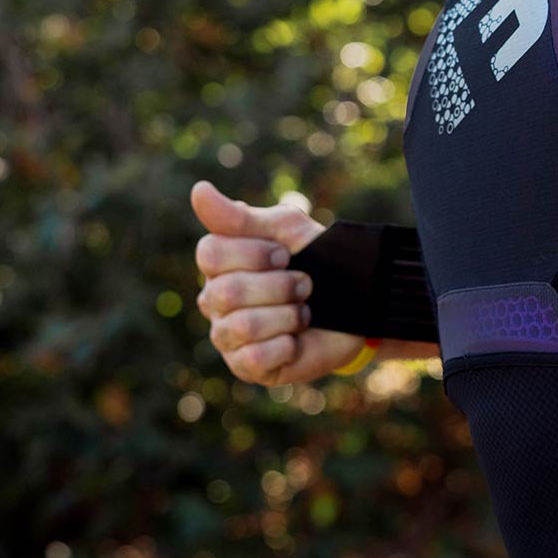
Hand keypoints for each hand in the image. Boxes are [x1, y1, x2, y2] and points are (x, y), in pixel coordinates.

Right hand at [190, 179, 367, 385]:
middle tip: (305, 284)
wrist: (358, 303)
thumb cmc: (317, 260)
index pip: (210, 253)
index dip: (254, 253)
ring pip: (243, 325)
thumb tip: (198, 191)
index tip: (286, 254)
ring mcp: (227, 336)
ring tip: (304, 311)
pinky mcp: (246, 367)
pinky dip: (287, 344)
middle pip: (227, 291)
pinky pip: (256, 356)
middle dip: (280, 285)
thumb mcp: (286, 230)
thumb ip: (241, 217)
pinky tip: (296, 339)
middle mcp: (214, 299)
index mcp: (219, 263)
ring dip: (288, 315)